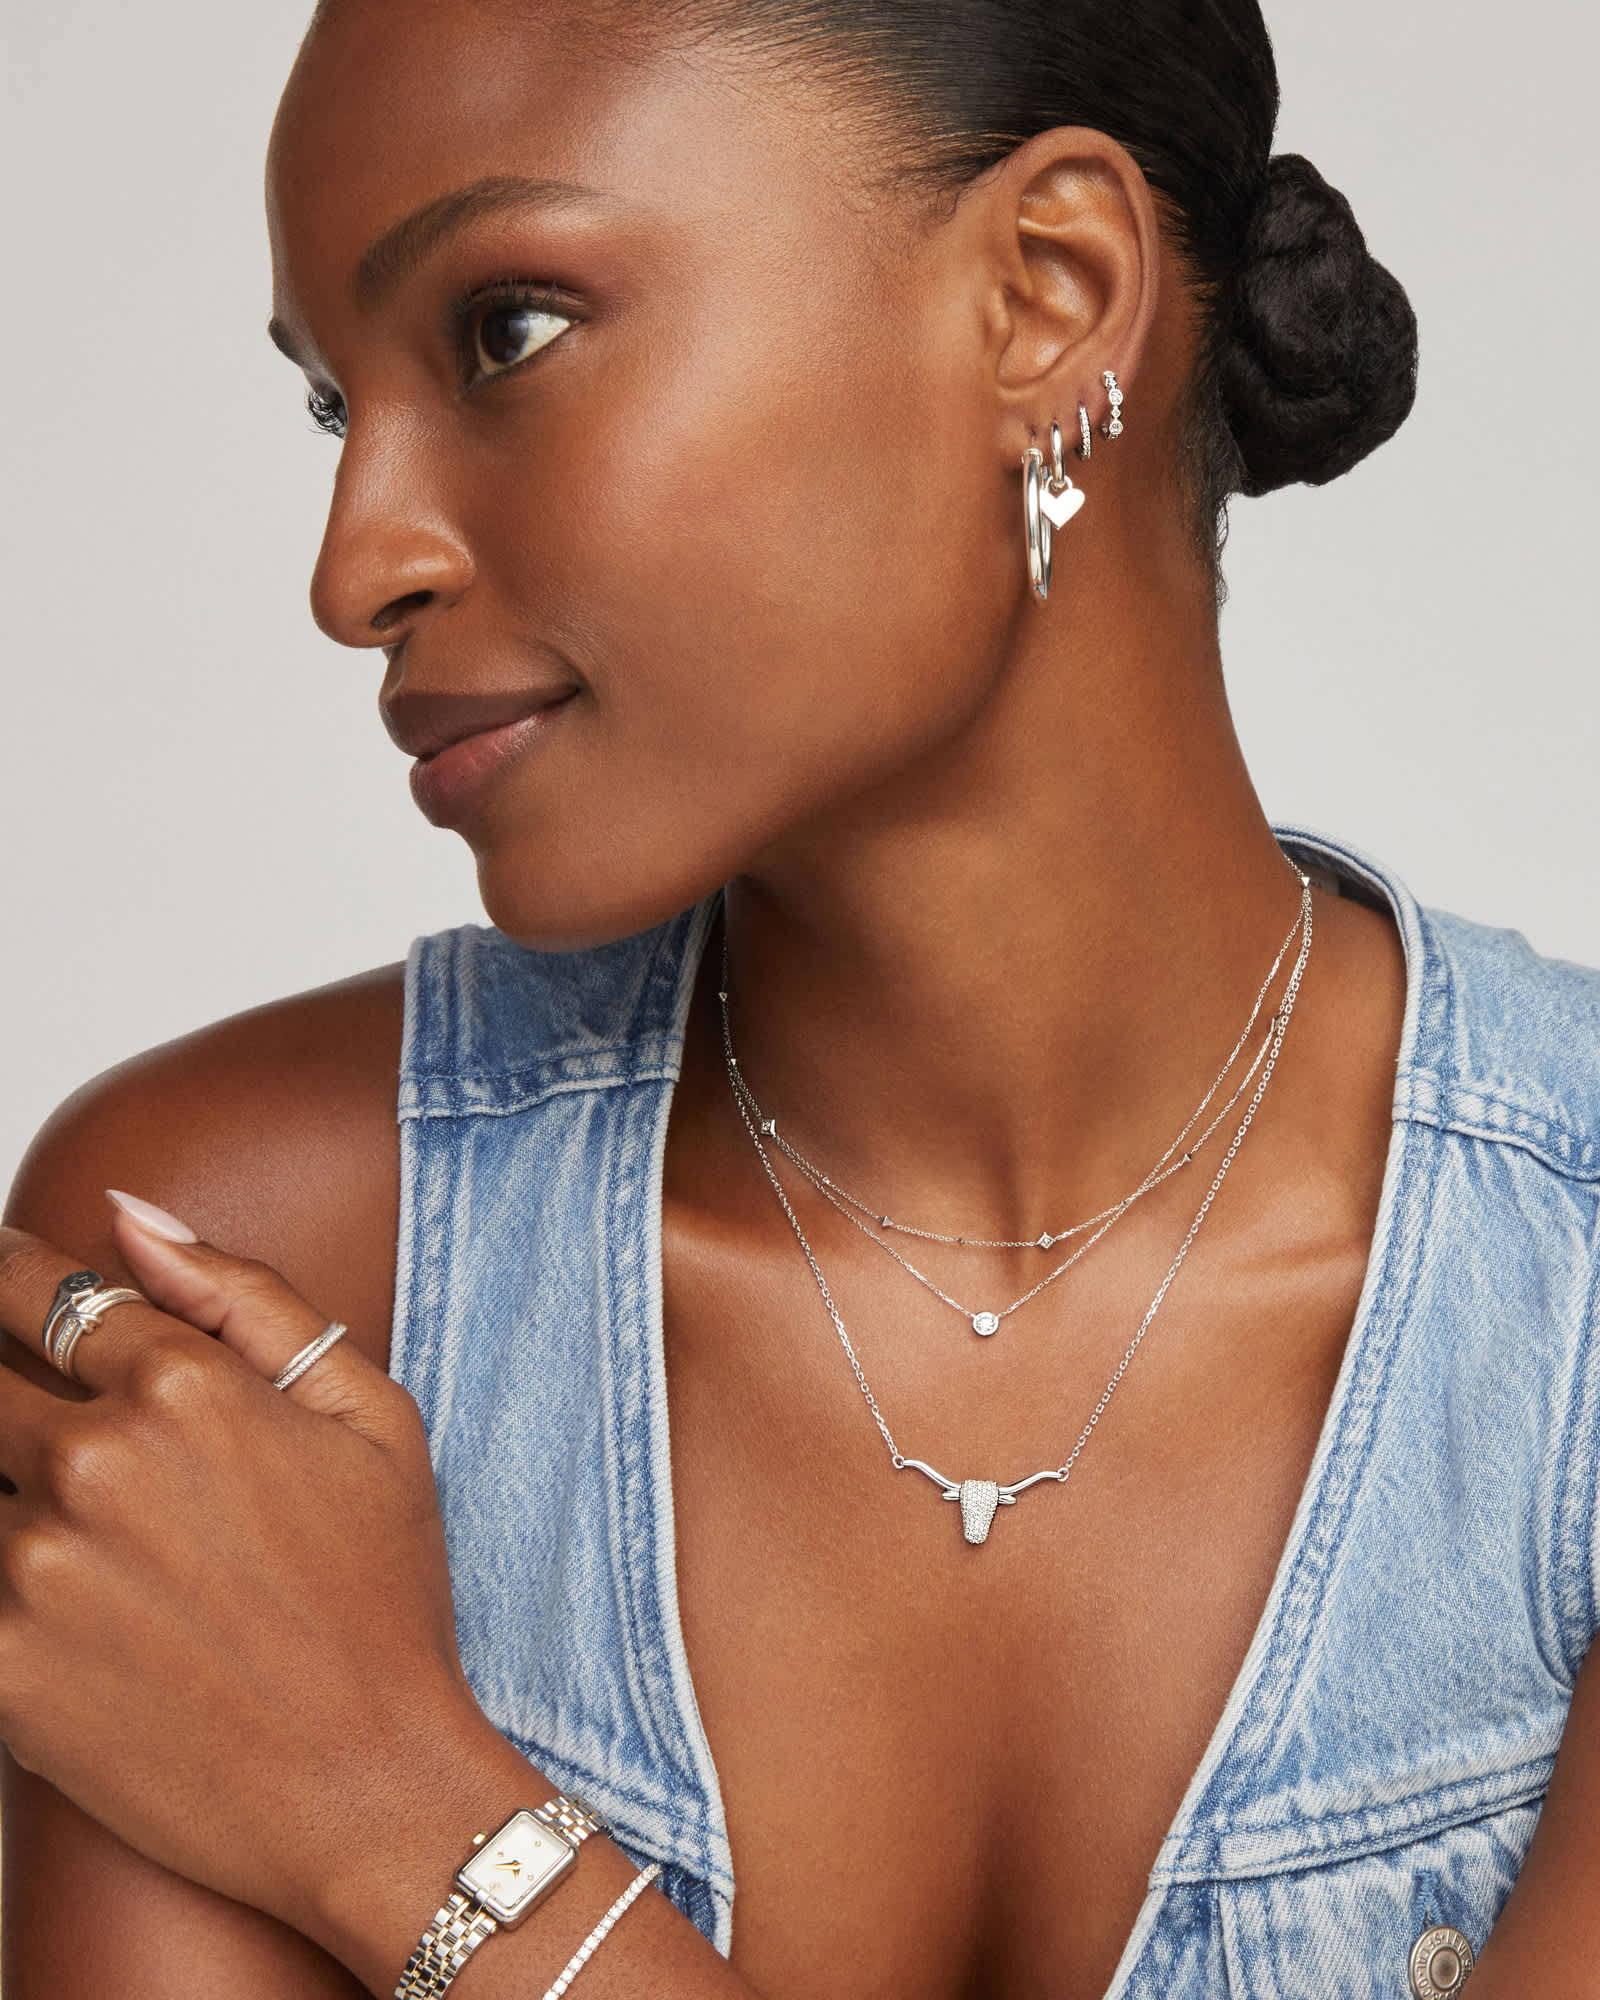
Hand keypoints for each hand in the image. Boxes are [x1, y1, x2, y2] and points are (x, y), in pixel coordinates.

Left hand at [0, 1200, 492, 1952]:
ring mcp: (33, 1567)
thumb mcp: (367, 1416)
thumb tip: (132, 1216)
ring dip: (15, 1492)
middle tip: (70, 1454)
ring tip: (95, 1541)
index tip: (3, 1284)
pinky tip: (75, 1603)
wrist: (364, 1786)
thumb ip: (244, 1296)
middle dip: (5, 1393)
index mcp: (182, 1384)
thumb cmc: (379, 1600)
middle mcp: (92, 1461)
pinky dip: (10, 1576)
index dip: (5, 1276)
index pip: (37, 1289)